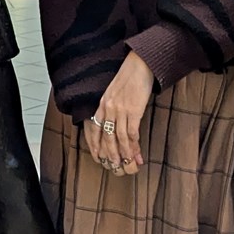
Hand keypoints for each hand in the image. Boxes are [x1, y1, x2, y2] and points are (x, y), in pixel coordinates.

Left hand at [85, 51, 154, 174]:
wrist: (141, 63)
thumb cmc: (130, 77)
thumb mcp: (115, 91)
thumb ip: (112, 106)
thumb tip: (116, 122)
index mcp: (102, 104)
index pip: (93, 129)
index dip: (94, 146)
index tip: (98, 159)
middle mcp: (108, 108)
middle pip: (106, 138)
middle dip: (111, 156)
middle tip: (116, 170)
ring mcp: (120, 109)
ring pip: (119, 139)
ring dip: (124, 155)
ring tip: (128, 168)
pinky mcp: (133, 110)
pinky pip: (132, 133)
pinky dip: (134, 146)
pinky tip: (138, 155)